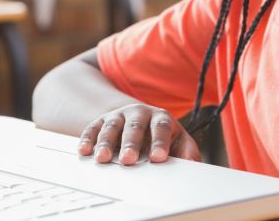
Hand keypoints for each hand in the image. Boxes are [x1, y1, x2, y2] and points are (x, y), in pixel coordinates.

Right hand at [77, 104, 200, 165]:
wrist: (138, 118)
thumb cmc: (161, 136)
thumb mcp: (178, 141)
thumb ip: (187, 151)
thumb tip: (193, 164)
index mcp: (160, 118)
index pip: (162, 127)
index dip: (160, 142)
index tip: (159, 157)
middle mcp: (138, 113)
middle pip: (135, 125)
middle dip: (131, 143)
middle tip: (129, 159)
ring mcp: (119, 115)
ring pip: (112, 126)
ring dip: (106, 142)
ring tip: (103, 158)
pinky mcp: (102, 121)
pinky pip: (93, 128)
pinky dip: (87, 139)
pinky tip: (84, 151)